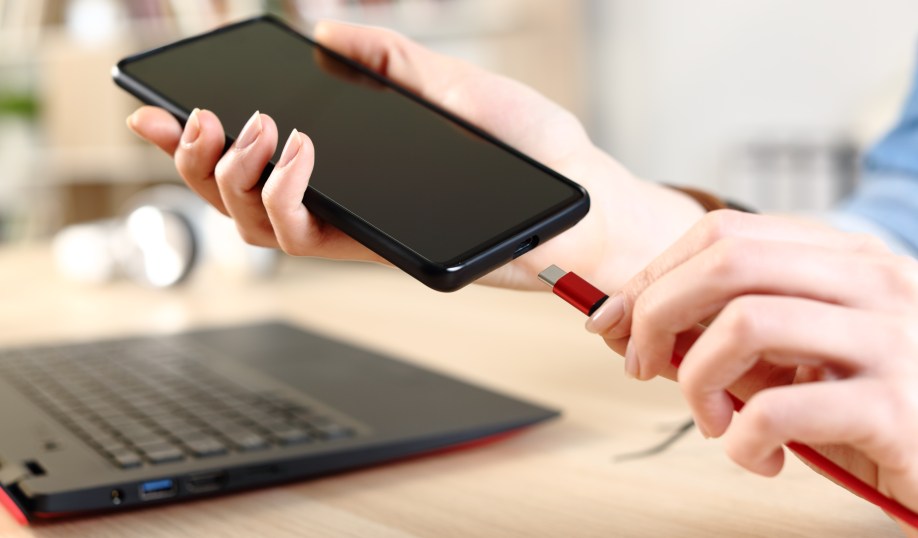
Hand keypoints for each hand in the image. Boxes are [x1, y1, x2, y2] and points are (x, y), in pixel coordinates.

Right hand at [126, 20, 703, 290]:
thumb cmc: (528, 146)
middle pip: (236, 195)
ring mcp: (355, 227)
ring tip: (251, 129)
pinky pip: (301, 239)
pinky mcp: (376, 249)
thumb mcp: (455, 85)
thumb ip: (391, 61)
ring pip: (254, 225)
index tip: (153, 108)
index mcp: (350, 159)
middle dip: (194, 160)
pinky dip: (282, 197)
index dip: (194, 140)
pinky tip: (295, 153)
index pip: (256, 154)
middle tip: (198, 118)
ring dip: (231, 177)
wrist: (579, 200)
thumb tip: (330, 32)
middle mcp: (341, 198)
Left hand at [588, 210, 917, 534]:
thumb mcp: (795, 361)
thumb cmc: (872, 410)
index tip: (618, 316)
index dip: (655, 273)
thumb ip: (725, 336)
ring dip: (698, 381)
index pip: (724, 234)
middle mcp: (873, 282)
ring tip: (714, 420)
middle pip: (726, 262)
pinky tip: (757, 455)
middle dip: (657, 313)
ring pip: (744, 324)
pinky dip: (741, 439)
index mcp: (847, 259)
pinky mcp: (895, 408)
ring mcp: (891, 338)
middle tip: (642, 364)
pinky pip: (778, 410)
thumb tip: (627, 322)